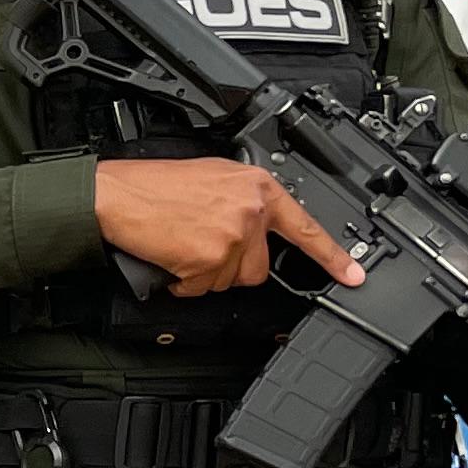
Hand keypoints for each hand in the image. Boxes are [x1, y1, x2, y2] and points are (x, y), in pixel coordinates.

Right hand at [91, 157, 363, 295]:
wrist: (115, 194)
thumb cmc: (152, 186)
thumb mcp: (213, 178)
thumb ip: (243, 200)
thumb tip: (256, 229)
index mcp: (257, 186)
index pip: (305, 227)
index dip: (332, 257)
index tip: (352, 276)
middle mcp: (251, 210)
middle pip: (258, 267)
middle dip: (230, 267)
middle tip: (200, 248)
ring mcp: (233, 236)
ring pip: (230, 281)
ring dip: (203, 275)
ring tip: (180, 246)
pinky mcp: (210, 259)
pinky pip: (202, 289)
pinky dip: (183, 282)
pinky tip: (170, 258)